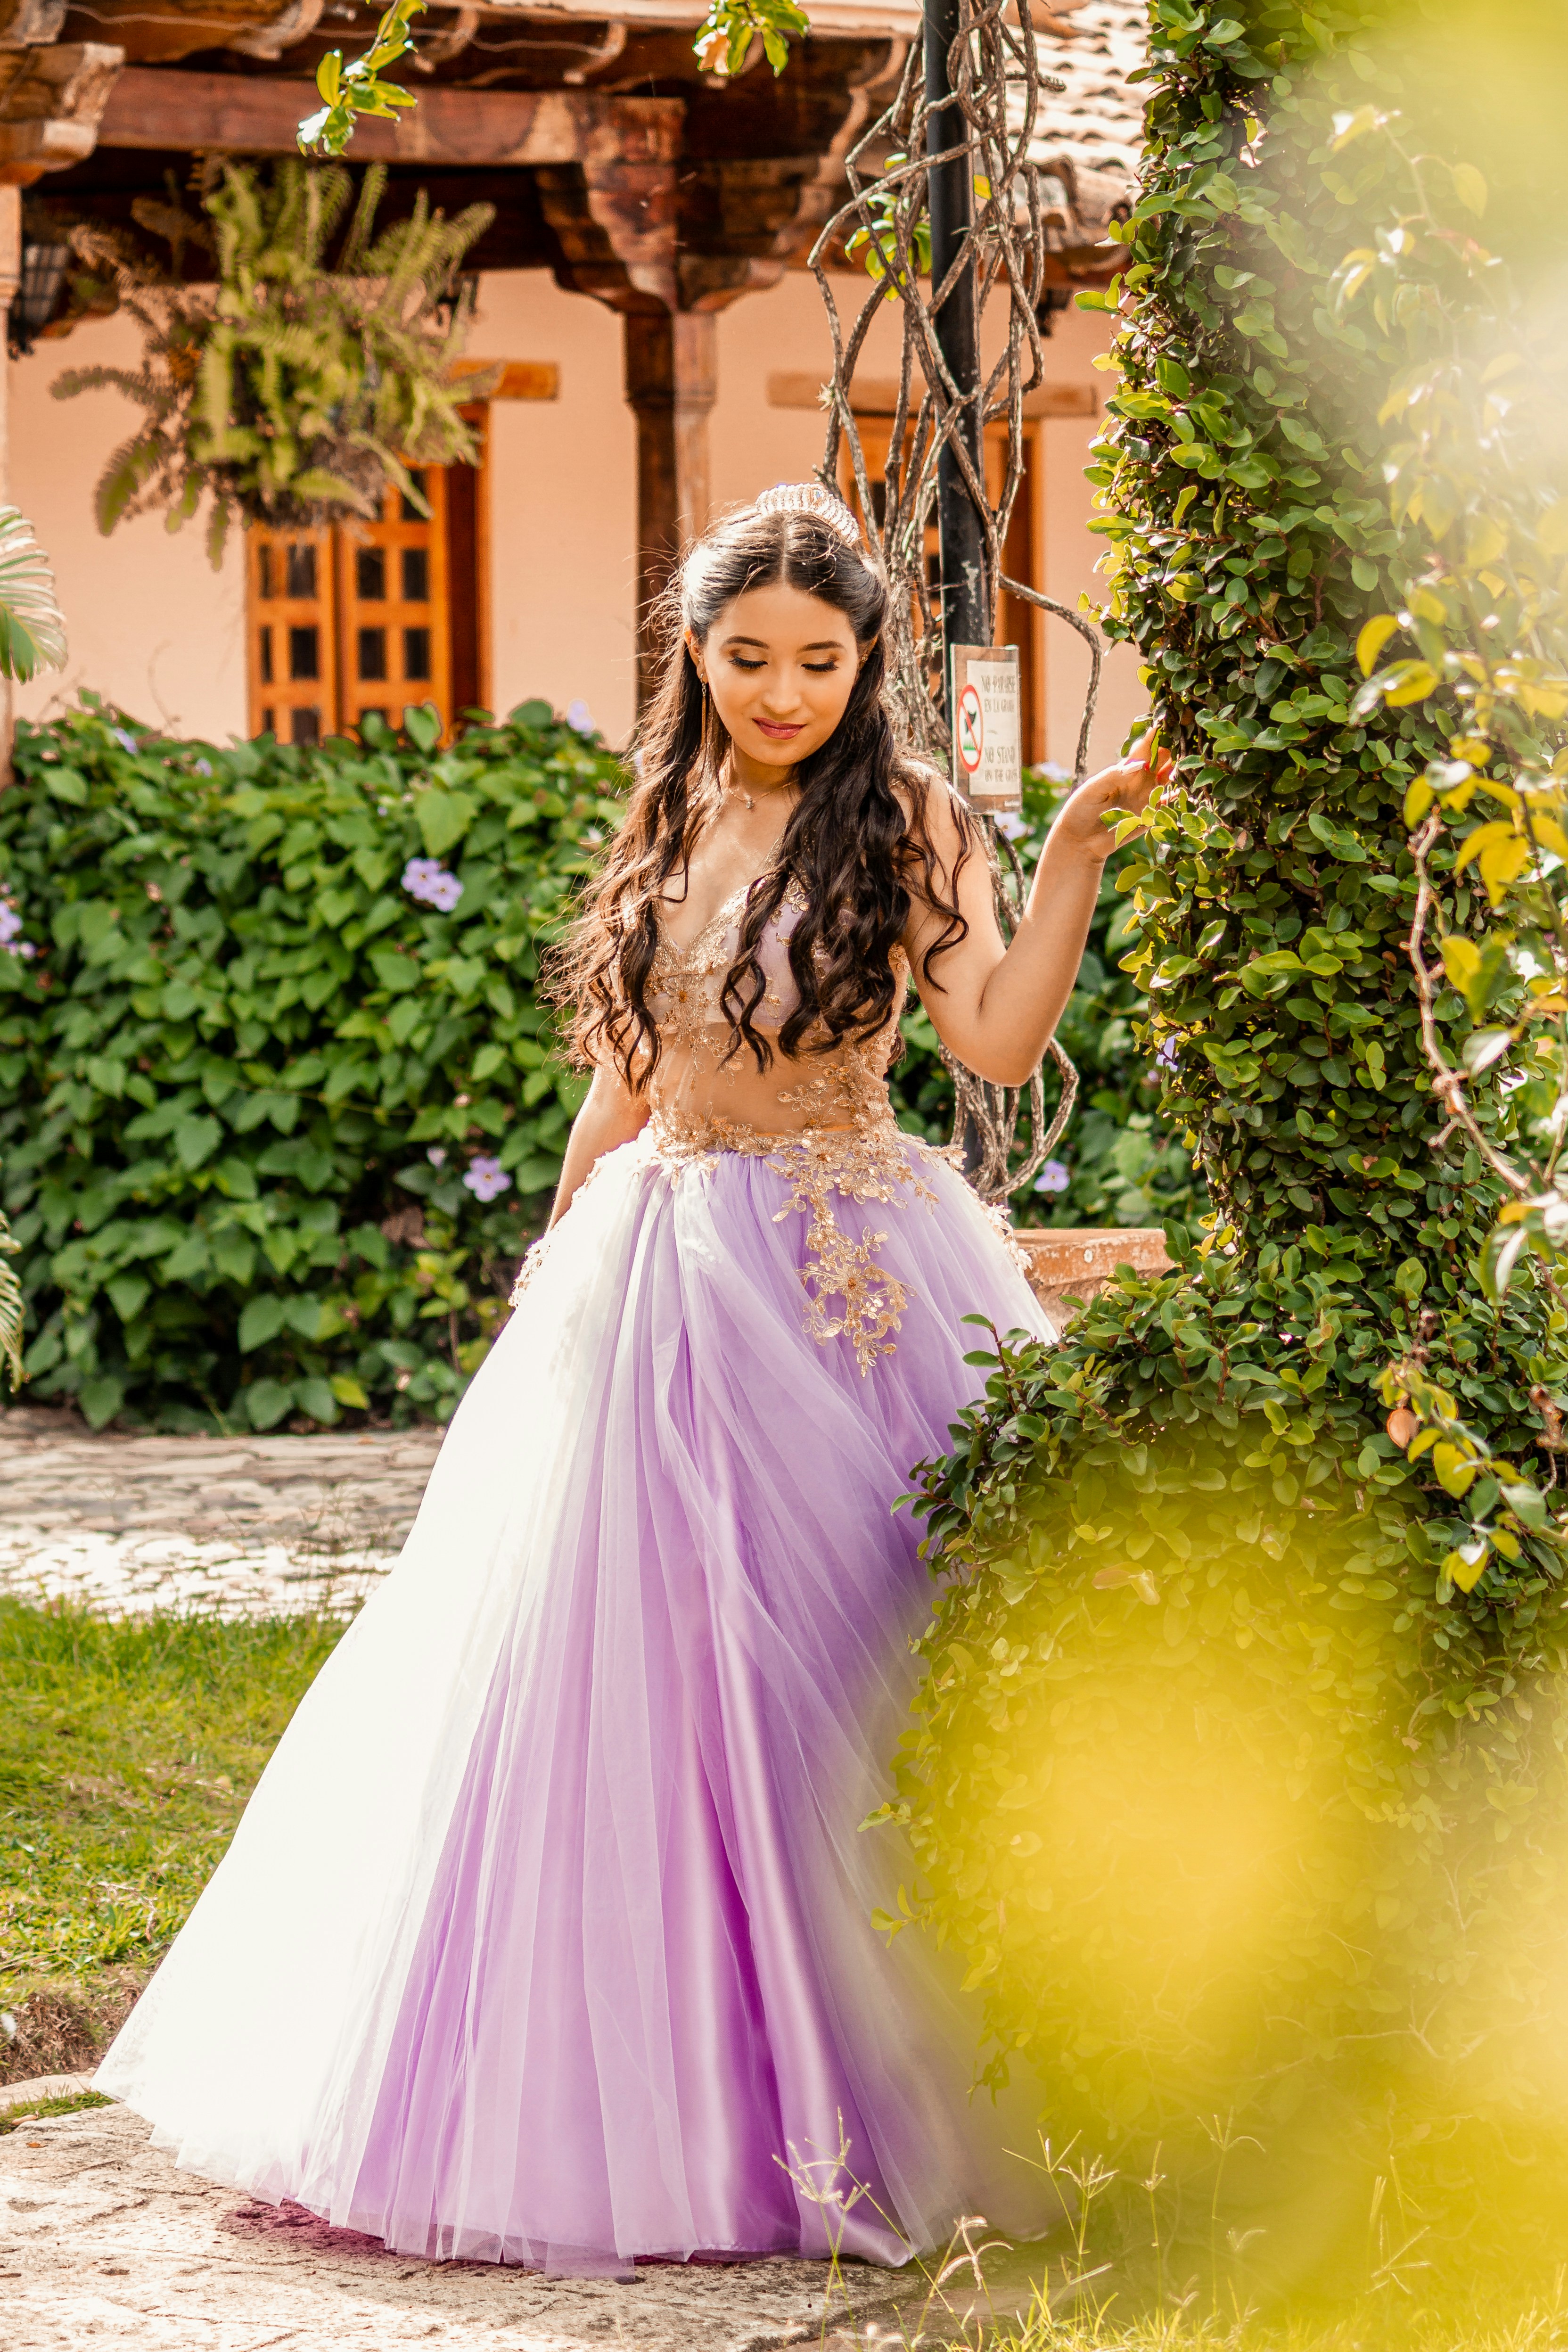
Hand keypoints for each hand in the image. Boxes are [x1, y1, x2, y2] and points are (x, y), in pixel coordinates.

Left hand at [1053, 733, 1172, 861]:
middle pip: (1160, 760)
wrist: (1079, 841)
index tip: (1162, 726)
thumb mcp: (1093, 789)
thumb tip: (1139, 764)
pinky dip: (1175, 797)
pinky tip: (1180, 791)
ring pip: (1168, 780)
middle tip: (1172, 751)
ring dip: (1175, 772)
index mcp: (1124, 770)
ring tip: (1177, 769)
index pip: (1143, 749)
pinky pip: (1167, 805)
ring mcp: (1146, 798)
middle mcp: (1139, 781)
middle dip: (1168, 753)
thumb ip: (1114, 775)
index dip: (1153, 737)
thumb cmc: (1081, 810)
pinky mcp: (1150, 817)